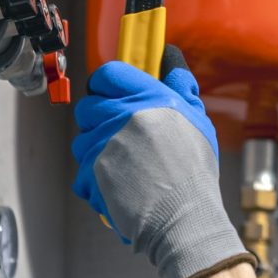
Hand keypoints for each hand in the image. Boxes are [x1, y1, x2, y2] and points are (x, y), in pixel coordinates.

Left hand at [72, 48, 253, 277]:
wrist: (184, 216)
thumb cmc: (194, 172)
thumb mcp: (196, 120)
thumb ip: (180, 87)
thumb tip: (171, 61)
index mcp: (148, 98)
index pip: (108, 74)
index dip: (106, 83)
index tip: (112, 93)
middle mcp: (122, 116)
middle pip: (88, 106)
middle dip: (99, 119)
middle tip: (120, 135)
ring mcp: (103, 145)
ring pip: (81, 140)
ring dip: (96, 151)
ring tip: (123, 166)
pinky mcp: (91, 173)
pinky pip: (81, 171)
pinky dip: (94, 181)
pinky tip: (118, 185)